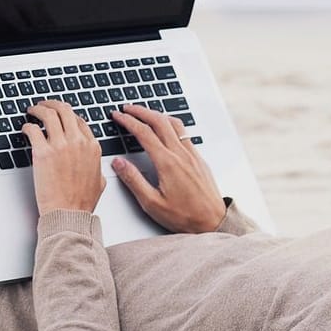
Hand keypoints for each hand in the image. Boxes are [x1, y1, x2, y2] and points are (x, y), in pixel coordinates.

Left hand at [24, 100, 104, 214]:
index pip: (78, 120)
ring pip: (48, 114)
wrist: (68, 214)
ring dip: (38, 109)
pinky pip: (33, 129)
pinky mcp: (42, 153)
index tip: (59, 114)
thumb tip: (95, 165)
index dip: (66, 114)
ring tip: (32, 110)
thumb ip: (97, 168)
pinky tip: (25, 129)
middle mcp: (77, 142)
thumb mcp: (99, 181)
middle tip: (43, 105)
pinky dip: (27, 126)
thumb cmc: (81, 202)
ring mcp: (60, 146)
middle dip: (52, 104)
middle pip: (64, 110)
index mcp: (92, 146)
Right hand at [109, 104, 227, 232]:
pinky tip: (167, 128)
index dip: (128, 121)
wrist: (213, 222)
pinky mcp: (199, 159)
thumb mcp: (152, 204)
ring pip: (174, 124)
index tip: (118, 115)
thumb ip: (133, 180)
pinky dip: (171, 124)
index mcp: (167, 163)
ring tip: (145, 113)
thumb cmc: (185, 216)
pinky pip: (184, 133)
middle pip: (159, 121)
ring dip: (157, 115)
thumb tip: (118, 163)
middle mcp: (181, 154)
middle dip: (141, 111)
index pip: (144, 133)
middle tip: (127, 108)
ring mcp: (192, 154)